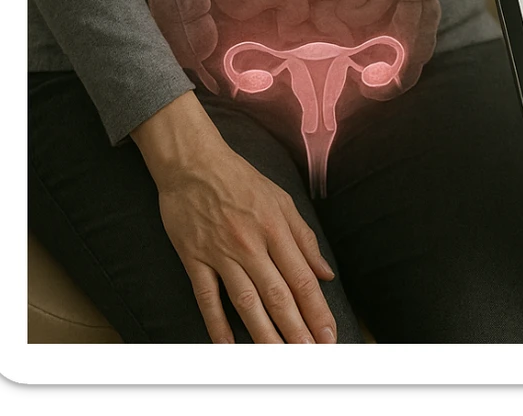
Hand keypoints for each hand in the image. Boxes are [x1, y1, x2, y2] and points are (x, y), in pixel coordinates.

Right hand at [133, 93, 337, 343]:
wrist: (193, 163)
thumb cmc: (240, 180)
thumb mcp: (281, 199)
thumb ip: (304, 237)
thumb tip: (325, 272)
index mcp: (276, 229)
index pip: (302, 279)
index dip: (317, 310)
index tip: (330, 335)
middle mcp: (251, 244)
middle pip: (278, 296)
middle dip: (297, 331)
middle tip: (311, 357)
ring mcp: (222, 253)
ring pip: (247, 303)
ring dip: (265, 335)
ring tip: (279, 360)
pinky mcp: (194, 259)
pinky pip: (207, 298)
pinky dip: (217, 325)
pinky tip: (228, 347)